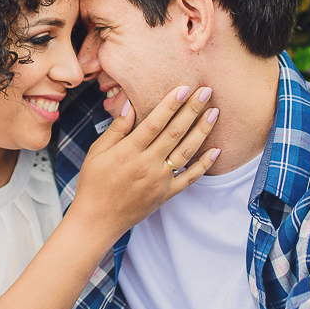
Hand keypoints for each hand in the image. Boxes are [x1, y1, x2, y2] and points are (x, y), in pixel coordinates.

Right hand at [73, 85, 219, 236]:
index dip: (171, 104)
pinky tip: (215, 150)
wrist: (97, 220)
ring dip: (202, 131)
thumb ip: (116, 128)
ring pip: (186, 152)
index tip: (184, 88)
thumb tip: (129, 104)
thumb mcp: (97, 152)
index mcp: (129, 152)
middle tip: (206, 91)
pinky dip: (204, 164)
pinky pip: (189, 178)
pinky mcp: (166, 195)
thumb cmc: (93, 183)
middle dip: (192, 110)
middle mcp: (147, 165)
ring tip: (214, 113)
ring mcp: (159, 181)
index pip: (155, 122)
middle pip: (175, 132)